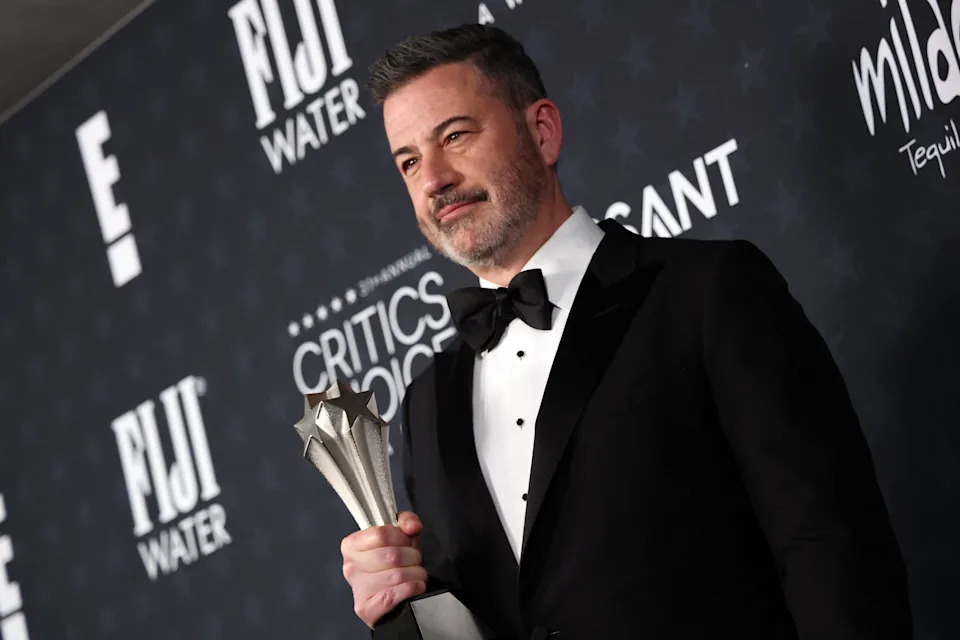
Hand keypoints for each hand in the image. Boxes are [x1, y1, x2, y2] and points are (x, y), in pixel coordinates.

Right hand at [341, 511, 427, 627]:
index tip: (406, 541)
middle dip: (412, 556)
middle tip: (414, 560)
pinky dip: (412, 588)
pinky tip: (415, 586)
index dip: (401, 536)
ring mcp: (357, 589)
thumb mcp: (400, 536)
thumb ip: (406, 521)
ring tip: (415, 573)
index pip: (381, 534)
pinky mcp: (366, 609)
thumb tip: (411, 526)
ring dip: (416, 573)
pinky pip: (393, 595)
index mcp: (352, 545)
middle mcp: (350, 566)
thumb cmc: (393, 564)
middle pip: (391, 555)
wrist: (392, 598)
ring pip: (396, 575)